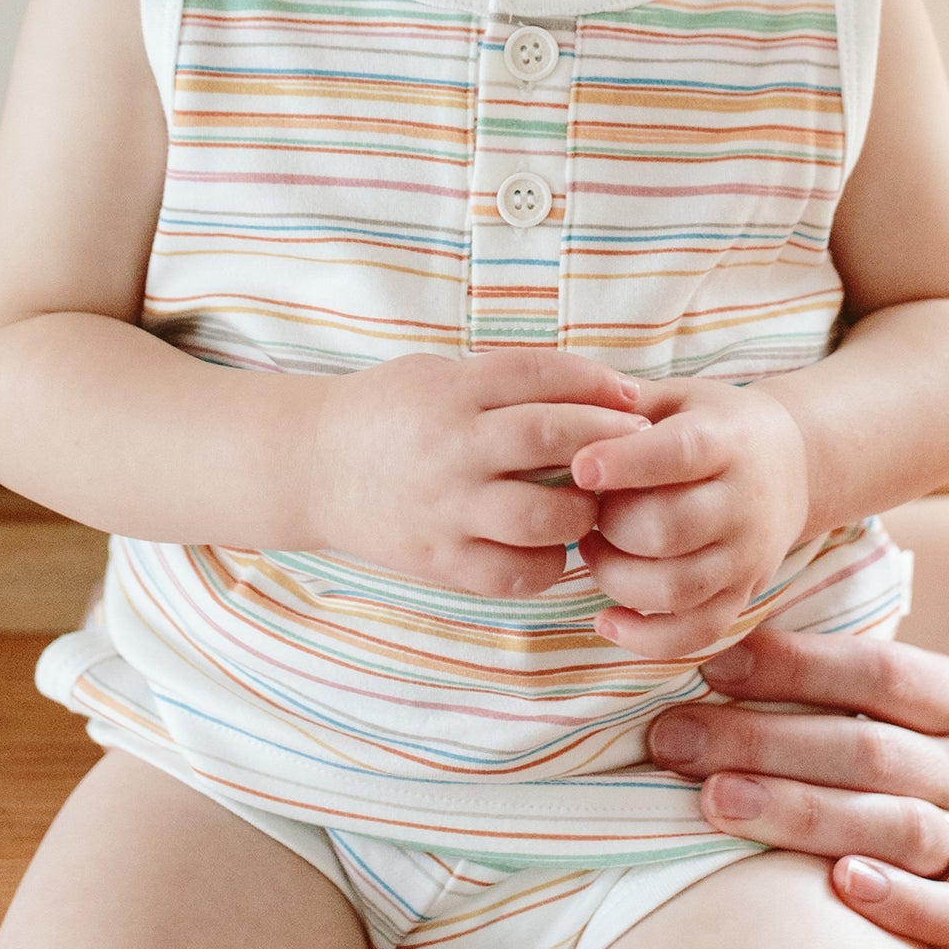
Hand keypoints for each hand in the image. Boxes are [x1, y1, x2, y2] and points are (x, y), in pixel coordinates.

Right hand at [309, 349, 648, 597]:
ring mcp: (445, 507)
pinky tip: (552, 551)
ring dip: (584, 512)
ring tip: (592, 507)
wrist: (309, 465)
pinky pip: (513, 574)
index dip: (598, 383)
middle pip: (553, 438)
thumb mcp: (437, 374)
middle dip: (609, 443)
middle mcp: (452, 446)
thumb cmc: (385, 412)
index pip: (542, 375)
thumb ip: (503, 380)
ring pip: (543, 515)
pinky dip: (547, 566)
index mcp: (453, 390)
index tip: (633, 397)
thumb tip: (596, 390)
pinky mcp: (438, 559)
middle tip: (639, 450)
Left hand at [568, 377, 811, 661]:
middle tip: (581, 513)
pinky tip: (606, 619)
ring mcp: (747, 556)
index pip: (680, 453)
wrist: (793, 465)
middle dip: (609, 527)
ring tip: (593, 552)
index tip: (579, 467)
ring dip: (616, 579)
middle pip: (669, 529)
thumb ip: (624, 401)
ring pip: (675, 588)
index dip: (626, 462)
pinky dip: (644, 639)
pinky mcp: (743, 596)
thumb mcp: (679, 396)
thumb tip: (558, 402)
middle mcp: (745, 502)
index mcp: (728, 440)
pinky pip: (694, 635)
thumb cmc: (712, 424)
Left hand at [646, 627, 948, 948]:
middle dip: (754, 736)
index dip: (788, 660)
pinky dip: (896, 900)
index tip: (707, 656)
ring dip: (797, 811)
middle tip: (663, 735)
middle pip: (855, 740)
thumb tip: (809, 658)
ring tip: (713, 804)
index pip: (870, 668)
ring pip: (887, 820)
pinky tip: (837, 888)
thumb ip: (919, 689)